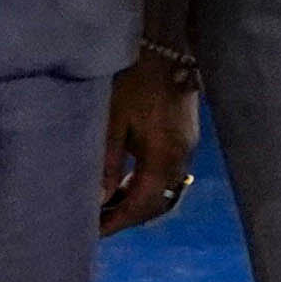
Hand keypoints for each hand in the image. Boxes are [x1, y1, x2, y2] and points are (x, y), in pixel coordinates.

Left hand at [96, 55, 199, 233]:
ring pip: (164, 190)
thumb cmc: (135, 80)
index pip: (143, 203)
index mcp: (165, 156)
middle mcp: (182, 157)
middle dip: (128, 217)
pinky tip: (124, 185)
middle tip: (97, 226)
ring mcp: (186, 147)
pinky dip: (145, 186)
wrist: (166, 47)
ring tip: (107, 208)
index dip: (119, 221)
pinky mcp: (183, 138)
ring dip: (138, 203)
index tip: (94, 234)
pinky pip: (166, 175)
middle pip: (158, 203)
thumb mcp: (113, 120)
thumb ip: (108, 163)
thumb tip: (100, 199)